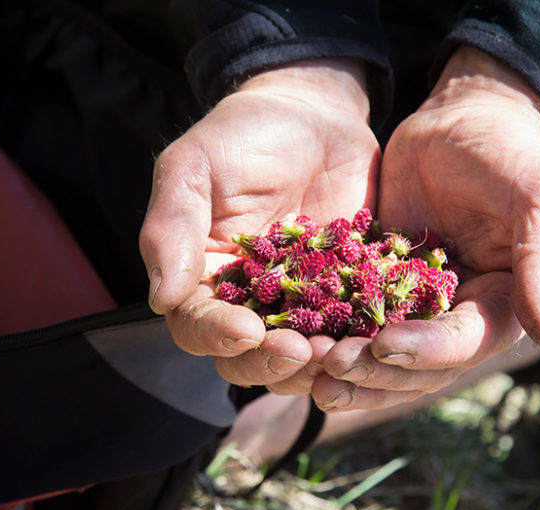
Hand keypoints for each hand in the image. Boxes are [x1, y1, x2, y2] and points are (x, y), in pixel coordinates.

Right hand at [139, 59, 380, 390]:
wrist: (314, 114)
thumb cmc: (243, 135)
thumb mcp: (195, 167)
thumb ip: (173, 227)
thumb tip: (160, 297)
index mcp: (203, 278)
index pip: (197, 325)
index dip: (218, 336)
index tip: (246, 331)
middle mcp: (248, 302)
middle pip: (248, 358)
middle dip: (272, 362)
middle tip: (303, 351)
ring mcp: (301, 303)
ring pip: (302, 357)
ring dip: (319, 365)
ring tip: (344, 352)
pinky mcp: (346, 295)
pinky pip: (353, 329)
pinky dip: (363, 340)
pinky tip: (379, 336)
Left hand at [312, 46, 539, 410]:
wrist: (461, 120)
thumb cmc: (510, 153)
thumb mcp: (539, 197)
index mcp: (500, 306)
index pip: (463, 344)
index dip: (425, 352)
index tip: (384, 346)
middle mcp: (456, 317)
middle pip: (415, 366)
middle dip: (374, 372)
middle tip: (329, 368)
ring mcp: (412, 304)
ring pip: (378, 353)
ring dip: (346, 367)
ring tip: (306, 365)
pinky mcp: (375, 283)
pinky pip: (349, 315)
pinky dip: (324, 329)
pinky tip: (292, 334)